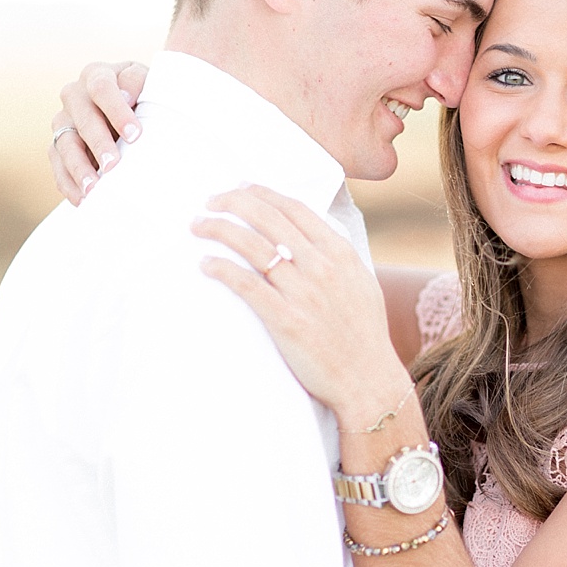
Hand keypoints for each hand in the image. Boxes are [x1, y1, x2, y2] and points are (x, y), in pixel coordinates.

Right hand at [50, 60, 147, 203]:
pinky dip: (68, 183)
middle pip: (82, 118)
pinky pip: (57, 164)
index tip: (135, 135)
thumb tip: (127, 96)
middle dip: (98, 142)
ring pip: (64, 143)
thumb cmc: (145, 96)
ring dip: (78, 167)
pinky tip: (82, 199)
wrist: (134, 108)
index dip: (117, 111)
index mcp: (97, 75)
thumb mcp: (148, 83)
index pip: (102, 89)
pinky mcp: (58, 144)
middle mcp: (74, 95)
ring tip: (93, 188)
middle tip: (113, 165)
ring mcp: (63, 121)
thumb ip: (139, 83)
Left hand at [193, 185, 407, 424]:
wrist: (367, 380)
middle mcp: (322, 268)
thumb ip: (338, 256)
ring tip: (198, 225)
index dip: (263, 193)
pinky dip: (222, 269)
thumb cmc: (363, 334)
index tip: (241, 187)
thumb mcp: (362, 283)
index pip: (296, 209)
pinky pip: (247, 285)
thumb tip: (315, 231)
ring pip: (253, 246)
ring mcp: (304, 294)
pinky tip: (206, 263)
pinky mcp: (286, 321)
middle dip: (234, 202)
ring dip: (219, 229)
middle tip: (210, 201)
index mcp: (341, 254)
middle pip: (269, 219)